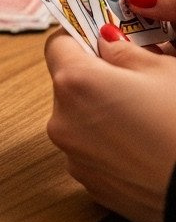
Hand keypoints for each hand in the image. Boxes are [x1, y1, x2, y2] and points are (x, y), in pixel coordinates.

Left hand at [44, 0, 175, 221]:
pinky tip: (143, 144)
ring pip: (79, 118)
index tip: (101, 38)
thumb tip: (108, 41)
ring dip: (102, 111)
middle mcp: (63, 121)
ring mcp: (74, 157)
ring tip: (145, 116)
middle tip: (136, 79)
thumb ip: (126, 50)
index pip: (58, 42)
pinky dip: (110, 143)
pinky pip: (91, 150)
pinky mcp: (89, 185)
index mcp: (76, 83)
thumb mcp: (165, 71)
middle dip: (96, 76)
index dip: (81, 37)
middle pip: (68, 83)